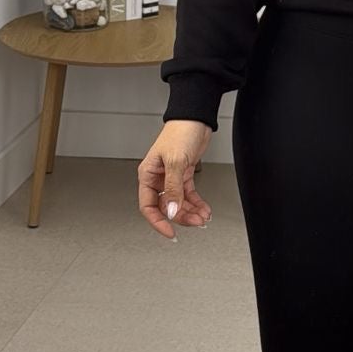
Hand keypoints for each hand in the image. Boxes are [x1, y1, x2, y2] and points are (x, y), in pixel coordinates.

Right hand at [138, 122, 213, 239]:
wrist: (195, 118)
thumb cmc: (180, 132)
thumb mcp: (175, 162)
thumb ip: (172, 188)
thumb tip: (170, 210)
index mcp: (148, 174)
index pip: (148, 206)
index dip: (158, 222)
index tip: (170, 233)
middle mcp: (158, 178)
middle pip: (166, 207)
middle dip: (181, 217)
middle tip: (196, 222)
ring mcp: (171, 177)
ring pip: (178, 203)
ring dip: (191, 212)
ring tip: (203, 217)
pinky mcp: (184, 175)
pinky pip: (188, 195)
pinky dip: (197, 203)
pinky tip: (204, 209)